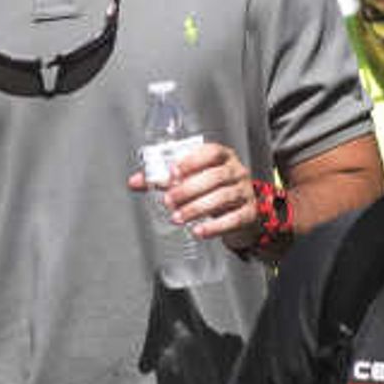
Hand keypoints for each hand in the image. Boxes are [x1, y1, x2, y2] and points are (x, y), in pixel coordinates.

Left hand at [134, 139, 265, 252]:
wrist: (242, 211)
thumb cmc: (213, 189)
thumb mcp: (192, 179)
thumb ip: (164, 179)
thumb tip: (135, 182)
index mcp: (222, 157)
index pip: (211, 152)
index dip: (192, 161)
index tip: (173, 171)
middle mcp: (236, 171)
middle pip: (215, 177)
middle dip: (189, 189)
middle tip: (169, 201)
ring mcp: (245, 192)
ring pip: (223, 197)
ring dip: (197, 208)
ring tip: (178, 218)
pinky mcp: (249, 213)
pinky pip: (234, 219)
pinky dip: (215, 227)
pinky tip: (198, 231)